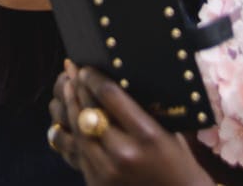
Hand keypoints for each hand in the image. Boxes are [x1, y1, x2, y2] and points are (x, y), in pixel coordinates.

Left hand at [48, 63, 210, 185]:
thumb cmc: (176, 158)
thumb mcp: (166, 128)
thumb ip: (139, 109)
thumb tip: (112, 78)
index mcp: (146, 134)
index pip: (110, 96)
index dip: (93, 78)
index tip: (86, 68)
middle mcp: (125, 153)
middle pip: (88, 112)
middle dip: (77, 88)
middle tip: (71, 72)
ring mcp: (108, 171)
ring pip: (77, 131)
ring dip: (70, 107)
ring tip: (67, 89)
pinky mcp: (98, 183)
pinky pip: (76, 152)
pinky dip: (69, 132)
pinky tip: (66, 118)